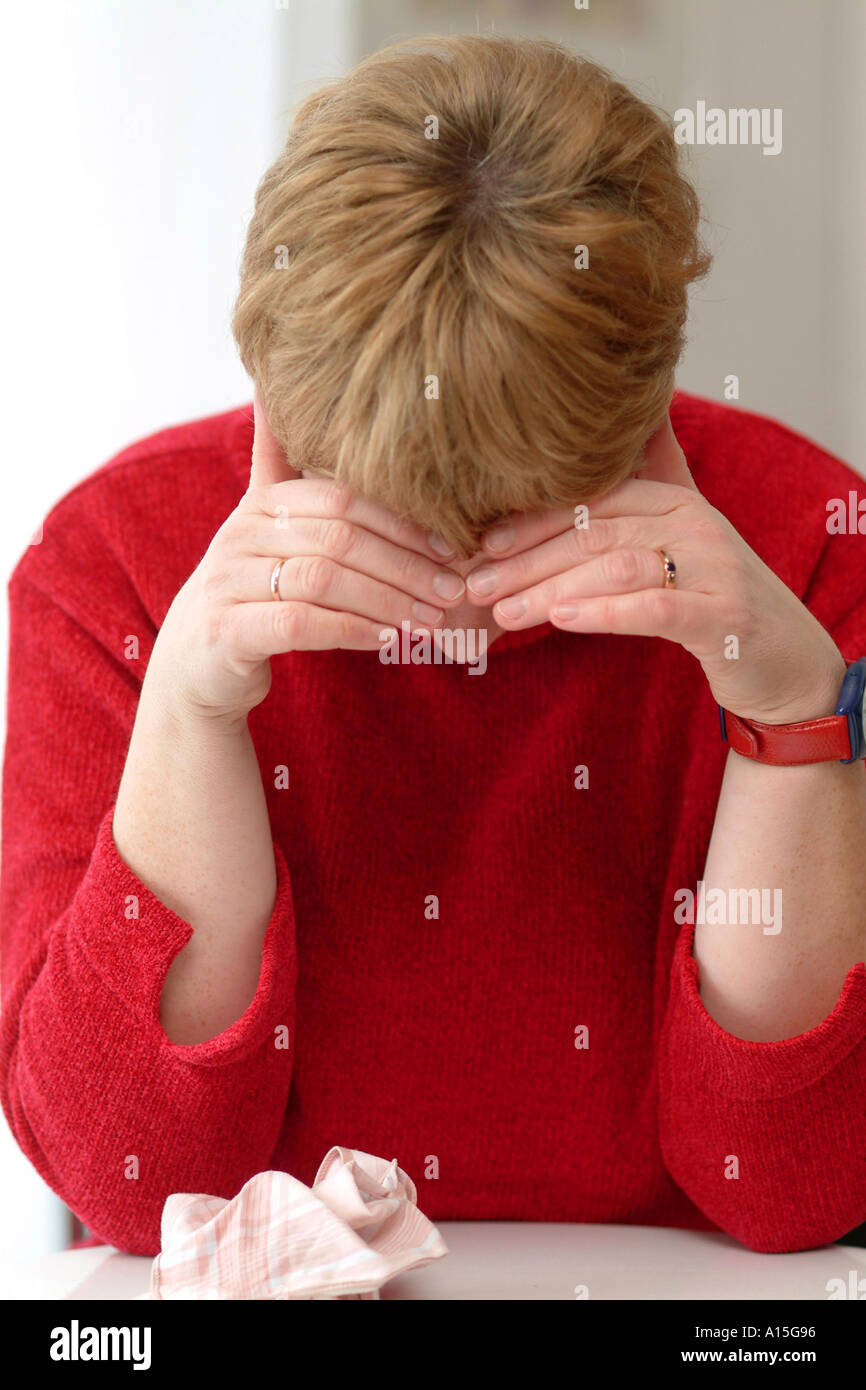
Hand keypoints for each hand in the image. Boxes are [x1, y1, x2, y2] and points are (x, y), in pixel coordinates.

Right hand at [146, 390, 466, 723]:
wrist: (197, 664)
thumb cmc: (253, 595)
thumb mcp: (271, 534)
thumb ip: (287, 472)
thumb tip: (285, 393)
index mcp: (262, 503)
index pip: (342, 497)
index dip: (402, 521)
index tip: (452, 548)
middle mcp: (241, 533)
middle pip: (339, 536)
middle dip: (406, 565)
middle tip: (453, 591)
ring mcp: (229, 580)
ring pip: (324, 579)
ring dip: (388, 601)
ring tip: (431, 619)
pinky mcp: (227, 629)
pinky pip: (299, 622)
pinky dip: (351, 630)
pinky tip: (387, 640)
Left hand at [465, 415, 845, 723]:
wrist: (785, 657)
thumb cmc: (714, 598)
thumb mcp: (679, 539)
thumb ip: (644, 491)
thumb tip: (621, 430)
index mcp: (673, 499)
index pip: (589, 500)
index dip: (530, 520)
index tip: (480, 544)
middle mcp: (695, 522)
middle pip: (594, 532)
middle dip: (527, 559)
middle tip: (477, 586)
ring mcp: (713, 567)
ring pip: (616, 567)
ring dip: (552, 588)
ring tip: (504, 612)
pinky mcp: (724, 616)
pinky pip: (655, 607)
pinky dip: (604, 612)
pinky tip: (562, 621)